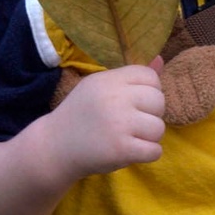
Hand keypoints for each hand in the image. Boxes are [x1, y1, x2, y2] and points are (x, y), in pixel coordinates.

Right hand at [57, 60, 165, 177]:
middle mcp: (115, 98)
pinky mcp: (121, 149)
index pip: (150, 76)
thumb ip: (131, 77)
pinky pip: (155, 151)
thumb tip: (161, 60)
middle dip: (151, 114)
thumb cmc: (81, 115)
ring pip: (159, 128)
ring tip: (129, 137)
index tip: (134, 103)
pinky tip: (130, 151)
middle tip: (131, 123)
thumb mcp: (100, 88)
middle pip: (159, 101)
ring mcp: (119, 124)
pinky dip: (147, 154)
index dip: (149, 91)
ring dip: (149, 137)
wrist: (54, 147)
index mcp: (109, 80)